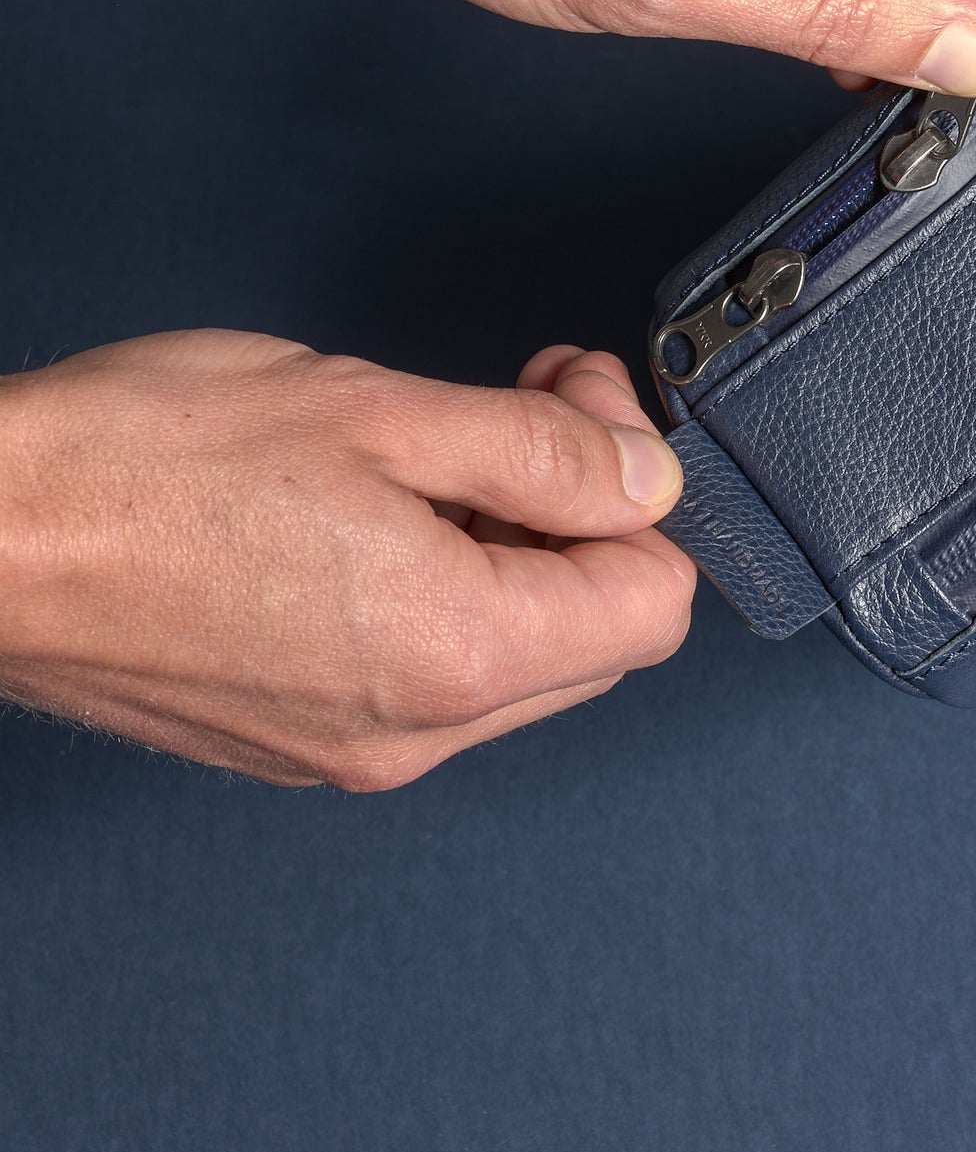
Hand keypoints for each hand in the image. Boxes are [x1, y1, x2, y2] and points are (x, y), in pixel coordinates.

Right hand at [0, 331, 693, 788]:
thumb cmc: (146, 463)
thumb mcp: (381, 413)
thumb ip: (540, 453)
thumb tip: (646, 479)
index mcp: (453, 653)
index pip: (652, 604)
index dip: (640, 489)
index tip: (581, 406)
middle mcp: (414, 733)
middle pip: (592, 634)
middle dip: (585, 508)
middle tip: (533, 402)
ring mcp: (350, 750)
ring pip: (512, 654)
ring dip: (515, 542)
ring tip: (450, 441)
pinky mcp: (296, 741)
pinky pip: (427, 675)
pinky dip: (442, 587)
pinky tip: (386, 505)